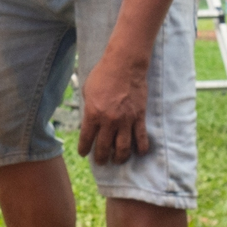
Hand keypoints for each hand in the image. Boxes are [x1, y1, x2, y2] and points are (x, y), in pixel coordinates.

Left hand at [76, 49, 152, 164]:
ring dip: (120, 158)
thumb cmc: (103, 75)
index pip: (87, 139)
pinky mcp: (139, 117)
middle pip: (105, 148)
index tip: (84, 154)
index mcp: (93, 114)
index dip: (84, 149)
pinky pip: (141, 138)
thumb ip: (89, 109)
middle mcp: (109, 121)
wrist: (124, 65)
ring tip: (117, 160)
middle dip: (101, 158)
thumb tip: (90, 122)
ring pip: (123, 148)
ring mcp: (126, 120)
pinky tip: (138, 153)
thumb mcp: (87, 91)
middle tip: (101, 162)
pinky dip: (141, 148)